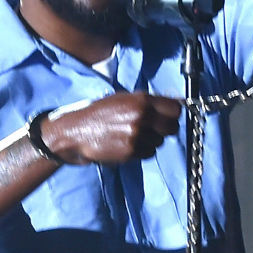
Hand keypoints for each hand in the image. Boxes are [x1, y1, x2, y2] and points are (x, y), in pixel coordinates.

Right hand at [40, 92, 183, 164]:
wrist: (76, 132)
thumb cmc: (98, 114)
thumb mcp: (123, 99)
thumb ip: (147, 102)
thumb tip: (173, 104)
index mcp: (141, 100)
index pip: (175, 109)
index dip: (173, 114)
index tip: (168, 117)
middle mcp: (141, 116)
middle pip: (172, 127)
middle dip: (165, 129)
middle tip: (153, 129)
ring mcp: (137, 135)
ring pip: (160, 142)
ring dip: (151, 141)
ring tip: (134, 136)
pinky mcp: (131, 151)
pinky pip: (149, 153)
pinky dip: (142, 151)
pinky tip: (129, 145)